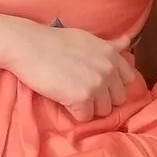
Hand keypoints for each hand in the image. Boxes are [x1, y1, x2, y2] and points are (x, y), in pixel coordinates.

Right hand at [9, 23, 135, 121]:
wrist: (28, 46)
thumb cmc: (54, 41)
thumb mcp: (88, 39)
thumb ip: (110, 45)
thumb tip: (127, 41)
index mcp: (112, 55)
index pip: (128, 80)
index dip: (112, 84)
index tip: (96, 82)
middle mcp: (109, 69)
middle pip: (117, 99)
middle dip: (102, 98)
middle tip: (81, 90)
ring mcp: (97, 84)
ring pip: (103, 111)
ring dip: (88, 107)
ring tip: (71, 94)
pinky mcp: (82, 98)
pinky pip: (85, 117)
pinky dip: (74, 112)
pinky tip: (63, 98)